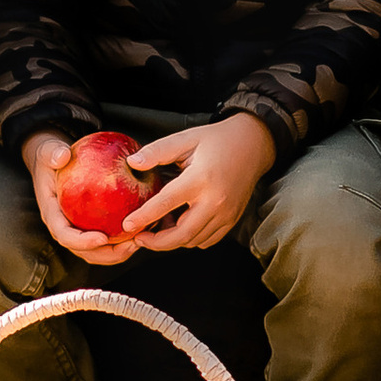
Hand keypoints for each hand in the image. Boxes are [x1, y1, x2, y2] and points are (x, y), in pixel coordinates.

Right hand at [24, 131, 138, 265]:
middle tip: (131, 245)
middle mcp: (64, 227)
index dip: (82, 241)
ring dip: (119, 252)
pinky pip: (107, 238)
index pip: (64, 235)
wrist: (52, 162)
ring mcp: (77, 228)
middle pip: (85, 251)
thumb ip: (52, 153)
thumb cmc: (51, 157)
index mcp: (52, 213)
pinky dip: (123, 239)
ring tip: (140, 241)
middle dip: (108, 254)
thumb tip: (62, 156)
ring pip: (98, 251)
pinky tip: (143, 229)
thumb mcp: (49, 150)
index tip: (102, 237)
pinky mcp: (90, 225)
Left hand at [121, 114, 278, 252]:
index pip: (166, 203)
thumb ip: (157, 151)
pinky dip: (190, 238)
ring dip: (173, 240)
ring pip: (193, 240)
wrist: (253, 145)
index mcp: (200, 179)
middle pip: (181, 234)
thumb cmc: (217, 140)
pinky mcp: (232, 220)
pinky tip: (180, 225)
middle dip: (156, 242)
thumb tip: (133, 163)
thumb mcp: (186, 139)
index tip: (126, 225)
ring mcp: (226, 214)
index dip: (144, 217)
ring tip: (159, 227)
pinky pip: (207, 240)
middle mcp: (215, 201)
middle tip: (138, 237)